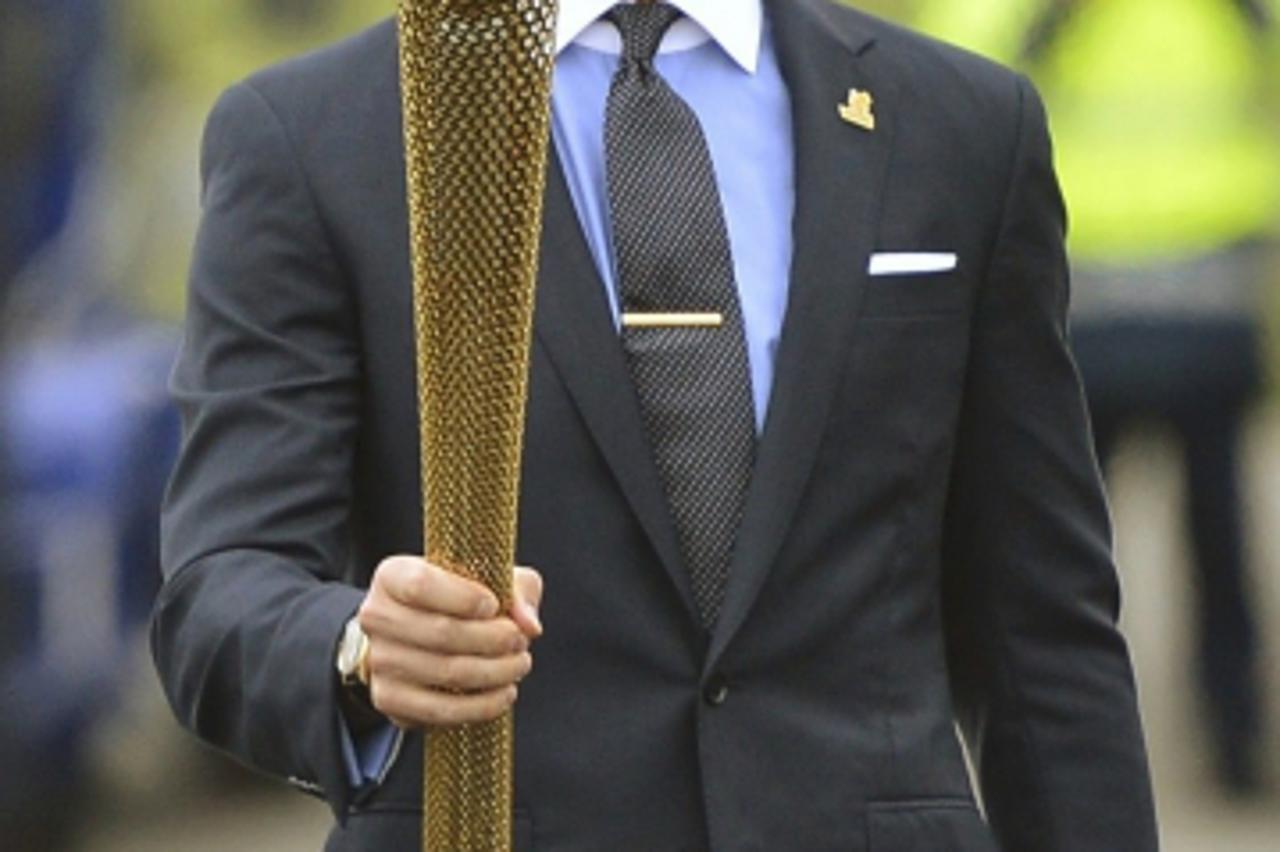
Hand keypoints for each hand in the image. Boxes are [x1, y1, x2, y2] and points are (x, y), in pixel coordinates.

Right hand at [357, 556, 542, 729]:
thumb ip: (514, 589)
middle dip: (493, 639)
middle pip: (441, 632)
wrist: (414, 635)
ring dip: (495, 672)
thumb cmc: (457, 598)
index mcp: (392, 576)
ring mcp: (379, 662)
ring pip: (446, 672)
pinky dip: (481, 705)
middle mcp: (377, 617)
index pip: (421, 585)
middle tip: (519, 641)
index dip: (464, 597)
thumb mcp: (487, 578)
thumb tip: (529, 625)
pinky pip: (440, 710)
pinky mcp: (389, 700)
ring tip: (519, 664)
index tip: (494, 605)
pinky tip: (504, 694)